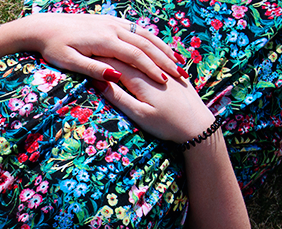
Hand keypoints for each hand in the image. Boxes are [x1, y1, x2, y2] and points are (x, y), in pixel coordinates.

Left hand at [21, 13, 186, 84]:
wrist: (44, 26)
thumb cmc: (54, 49)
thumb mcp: (70, 62)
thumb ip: (93, 69)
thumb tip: (115, 76)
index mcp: (105, 41)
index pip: (136, 57)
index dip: (153, 69)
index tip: (167, 82)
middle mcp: (112, 29)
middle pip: (146, 45)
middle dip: (165, 60)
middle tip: (182, 75)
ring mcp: (113, 23)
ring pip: (145, 35)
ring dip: (163, 49)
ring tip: (178, 62)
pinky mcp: (111, 22)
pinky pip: (137, 30)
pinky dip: (152, 39)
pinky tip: (160, 48)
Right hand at [91, 58, 213, 142]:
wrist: (197, 126)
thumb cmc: (165, 124)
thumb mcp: (138, 114)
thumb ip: (118, 97)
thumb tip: (99, 81)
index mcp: (141, 80)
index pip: (115, 63)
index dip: (99, 59)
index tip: (86, 56)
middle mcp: (153, 70)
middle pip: (128, 56)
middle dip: (111, 52)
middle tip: (95, 50)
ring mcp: (165, 69)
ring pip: (143, 54)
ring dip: (128, 50)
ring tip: (114, 47)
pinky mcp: (175, 73)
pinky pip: (157, 56)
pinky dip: (145, 53)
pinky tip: (141, 51)